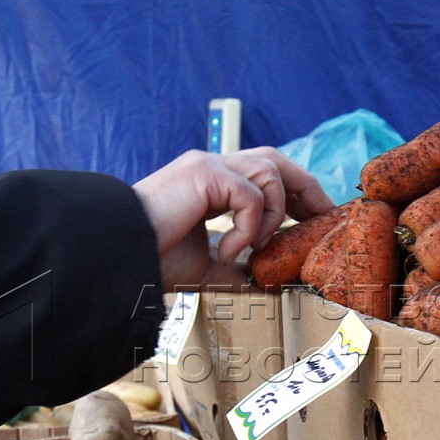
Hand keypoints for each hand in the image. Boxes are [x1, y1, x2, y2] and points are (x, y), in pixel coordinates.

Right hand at [133, 148, 334, 289]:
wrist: (119, 254)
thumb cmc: (151, 259)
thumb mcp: (204, 267)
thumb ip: (235, 267)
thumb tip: (266, 280)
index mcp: (209, 182)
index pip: (264, 173)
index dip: (293, 191)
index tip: (312, 218)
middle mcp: (210, 166)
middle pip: (274, 158)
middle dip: (304, 186)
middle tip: (321, 218)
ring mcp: (207, 165)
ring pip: (269, 171)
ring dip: (271, 214)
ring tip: (251, 249)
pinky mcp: (204, 172)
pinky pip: (249, 194)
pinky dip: (249, 226)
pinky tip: (228, 252)